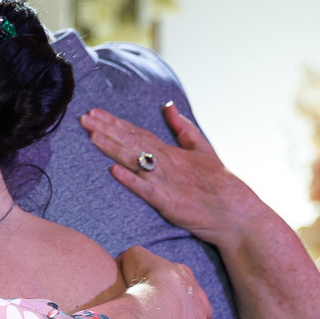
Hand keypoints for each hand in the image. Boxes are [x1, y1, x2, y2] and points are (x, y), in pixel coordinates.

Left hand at [82, 103, 260, 249]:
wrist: (236, 213)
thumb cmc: (220, 183)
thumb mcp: (203, 148)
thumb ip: (184, 128)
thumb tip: (169, 106)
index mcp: (172, 151)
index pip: (137, 133)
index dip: (114, 122)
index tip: (94, 113)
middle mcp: (166, 163)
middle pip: (131, 142)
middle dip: (106, 129)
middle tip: (83, 118)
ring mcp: (166, 182)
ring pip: (136, 160)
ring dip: (113, 148)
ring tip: (92, 136)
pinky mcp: (168, 202)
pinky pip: (146, 189)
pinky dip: (131, 179)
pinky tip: (114, 170)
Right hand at [114, 246, 230, 318]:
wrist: (155, 297)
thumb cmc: (143, 277)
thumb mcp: (135, 257)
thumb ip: (133, 259)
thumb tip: (126, 261)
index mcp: (181, 279)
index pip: (188, 287)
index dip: (188, 294)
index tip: (187, 299)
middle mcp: (194, 302)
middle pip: (204, 313)